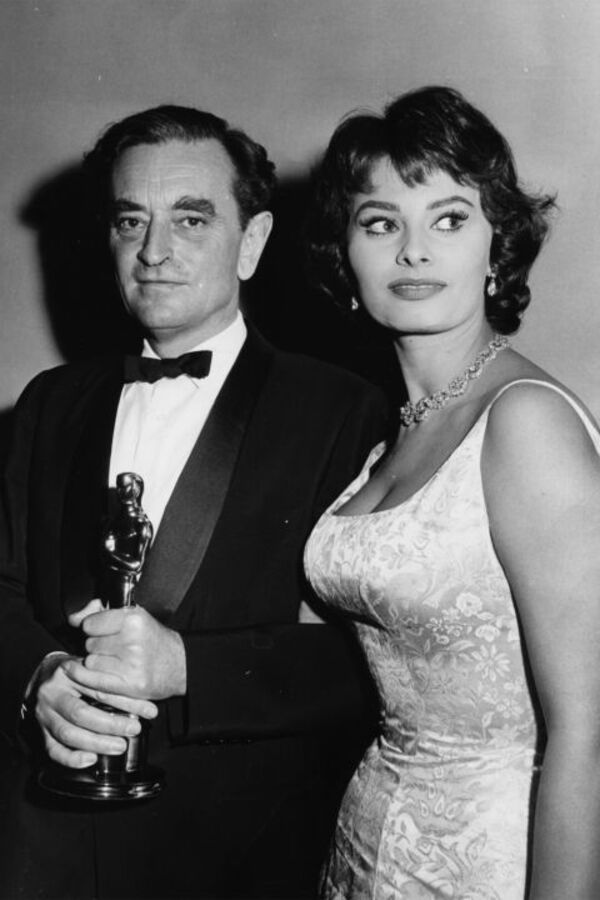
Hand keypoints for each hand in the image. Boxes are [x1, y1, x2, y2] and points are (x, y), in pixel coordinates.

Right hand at [33, 652, 157, 768]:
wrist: (47, 673)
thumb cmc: (79, 671)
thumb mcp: (94, 667)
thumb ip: (113, 679)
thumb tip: (146, 702)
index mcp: (68, 672)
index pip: (99, 689)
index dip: (126, 702)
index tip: (149, 711)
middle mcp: (52, 693)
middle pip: (81, 713)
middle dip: (111, 725)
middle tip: (134, 730)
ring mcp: (43, 713)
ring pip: (68, 734)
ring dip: (96, 743)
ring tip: (119, 746)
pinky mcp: (41, 731)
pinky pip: (54, 750)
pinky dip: (72, 758)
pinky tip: (91, 759)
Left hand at [67, 601, 186, 700]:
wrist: (180, 665)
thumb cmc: (154, 639)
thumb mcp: (132, 616)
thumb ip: (99, 612)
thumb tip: (72, 618)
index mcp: (133, 619)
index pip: (90, 624)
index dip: (94, 628)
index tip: (103, 631)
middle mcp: (132, 640)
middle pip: (90, 644)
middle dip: (97, 647)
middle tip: (114, 648)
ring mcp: (132, 664)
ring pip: (90, 663)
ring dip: (97, 663)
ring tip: (114, 661)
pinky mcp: (130, 685)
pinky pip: (93, 681)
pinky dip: (88, 678)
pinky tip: (90, 674)